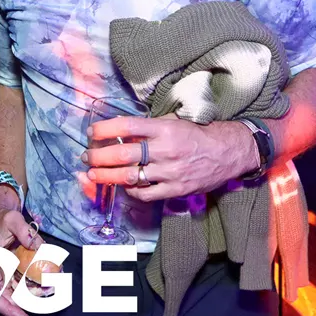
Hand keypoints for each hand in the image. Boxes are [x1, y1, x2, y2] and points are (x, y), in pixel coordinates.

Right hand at [0, 186, 38, 315]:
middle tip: (43, 305)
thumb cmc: (0, 217)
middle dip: (23, 305)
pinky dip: (30, 285)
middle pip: (4, 298)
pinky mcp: (7, 270)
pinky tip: (45, 283)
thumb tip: (38, 246)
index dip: (6, 308)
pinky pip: (18, 283)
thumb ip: (25, 232)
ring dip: (29, 296)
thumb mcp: (12, 219)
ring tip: (48, 291)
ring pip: (13, 292)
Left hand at [81, 116, 259, 201]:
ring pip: (130, 176)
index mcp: (164, 128)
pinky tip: (122, 186)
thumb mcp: (175, 121)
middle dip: (99, 156)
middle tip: (86, 157)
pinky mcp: (175, 189)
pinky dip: (130, 191)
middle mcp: (165, 150)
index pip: (127, 126)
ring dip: (107, 176)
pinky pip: (145, 194)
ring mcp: (170, 172)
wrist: (228, 152)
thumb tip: (121, 130)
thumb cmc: (199, 133)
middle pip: (123, 154)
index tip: (91, 131)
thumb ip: (150, 126)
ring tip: (93, 175)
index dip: (105, 129)